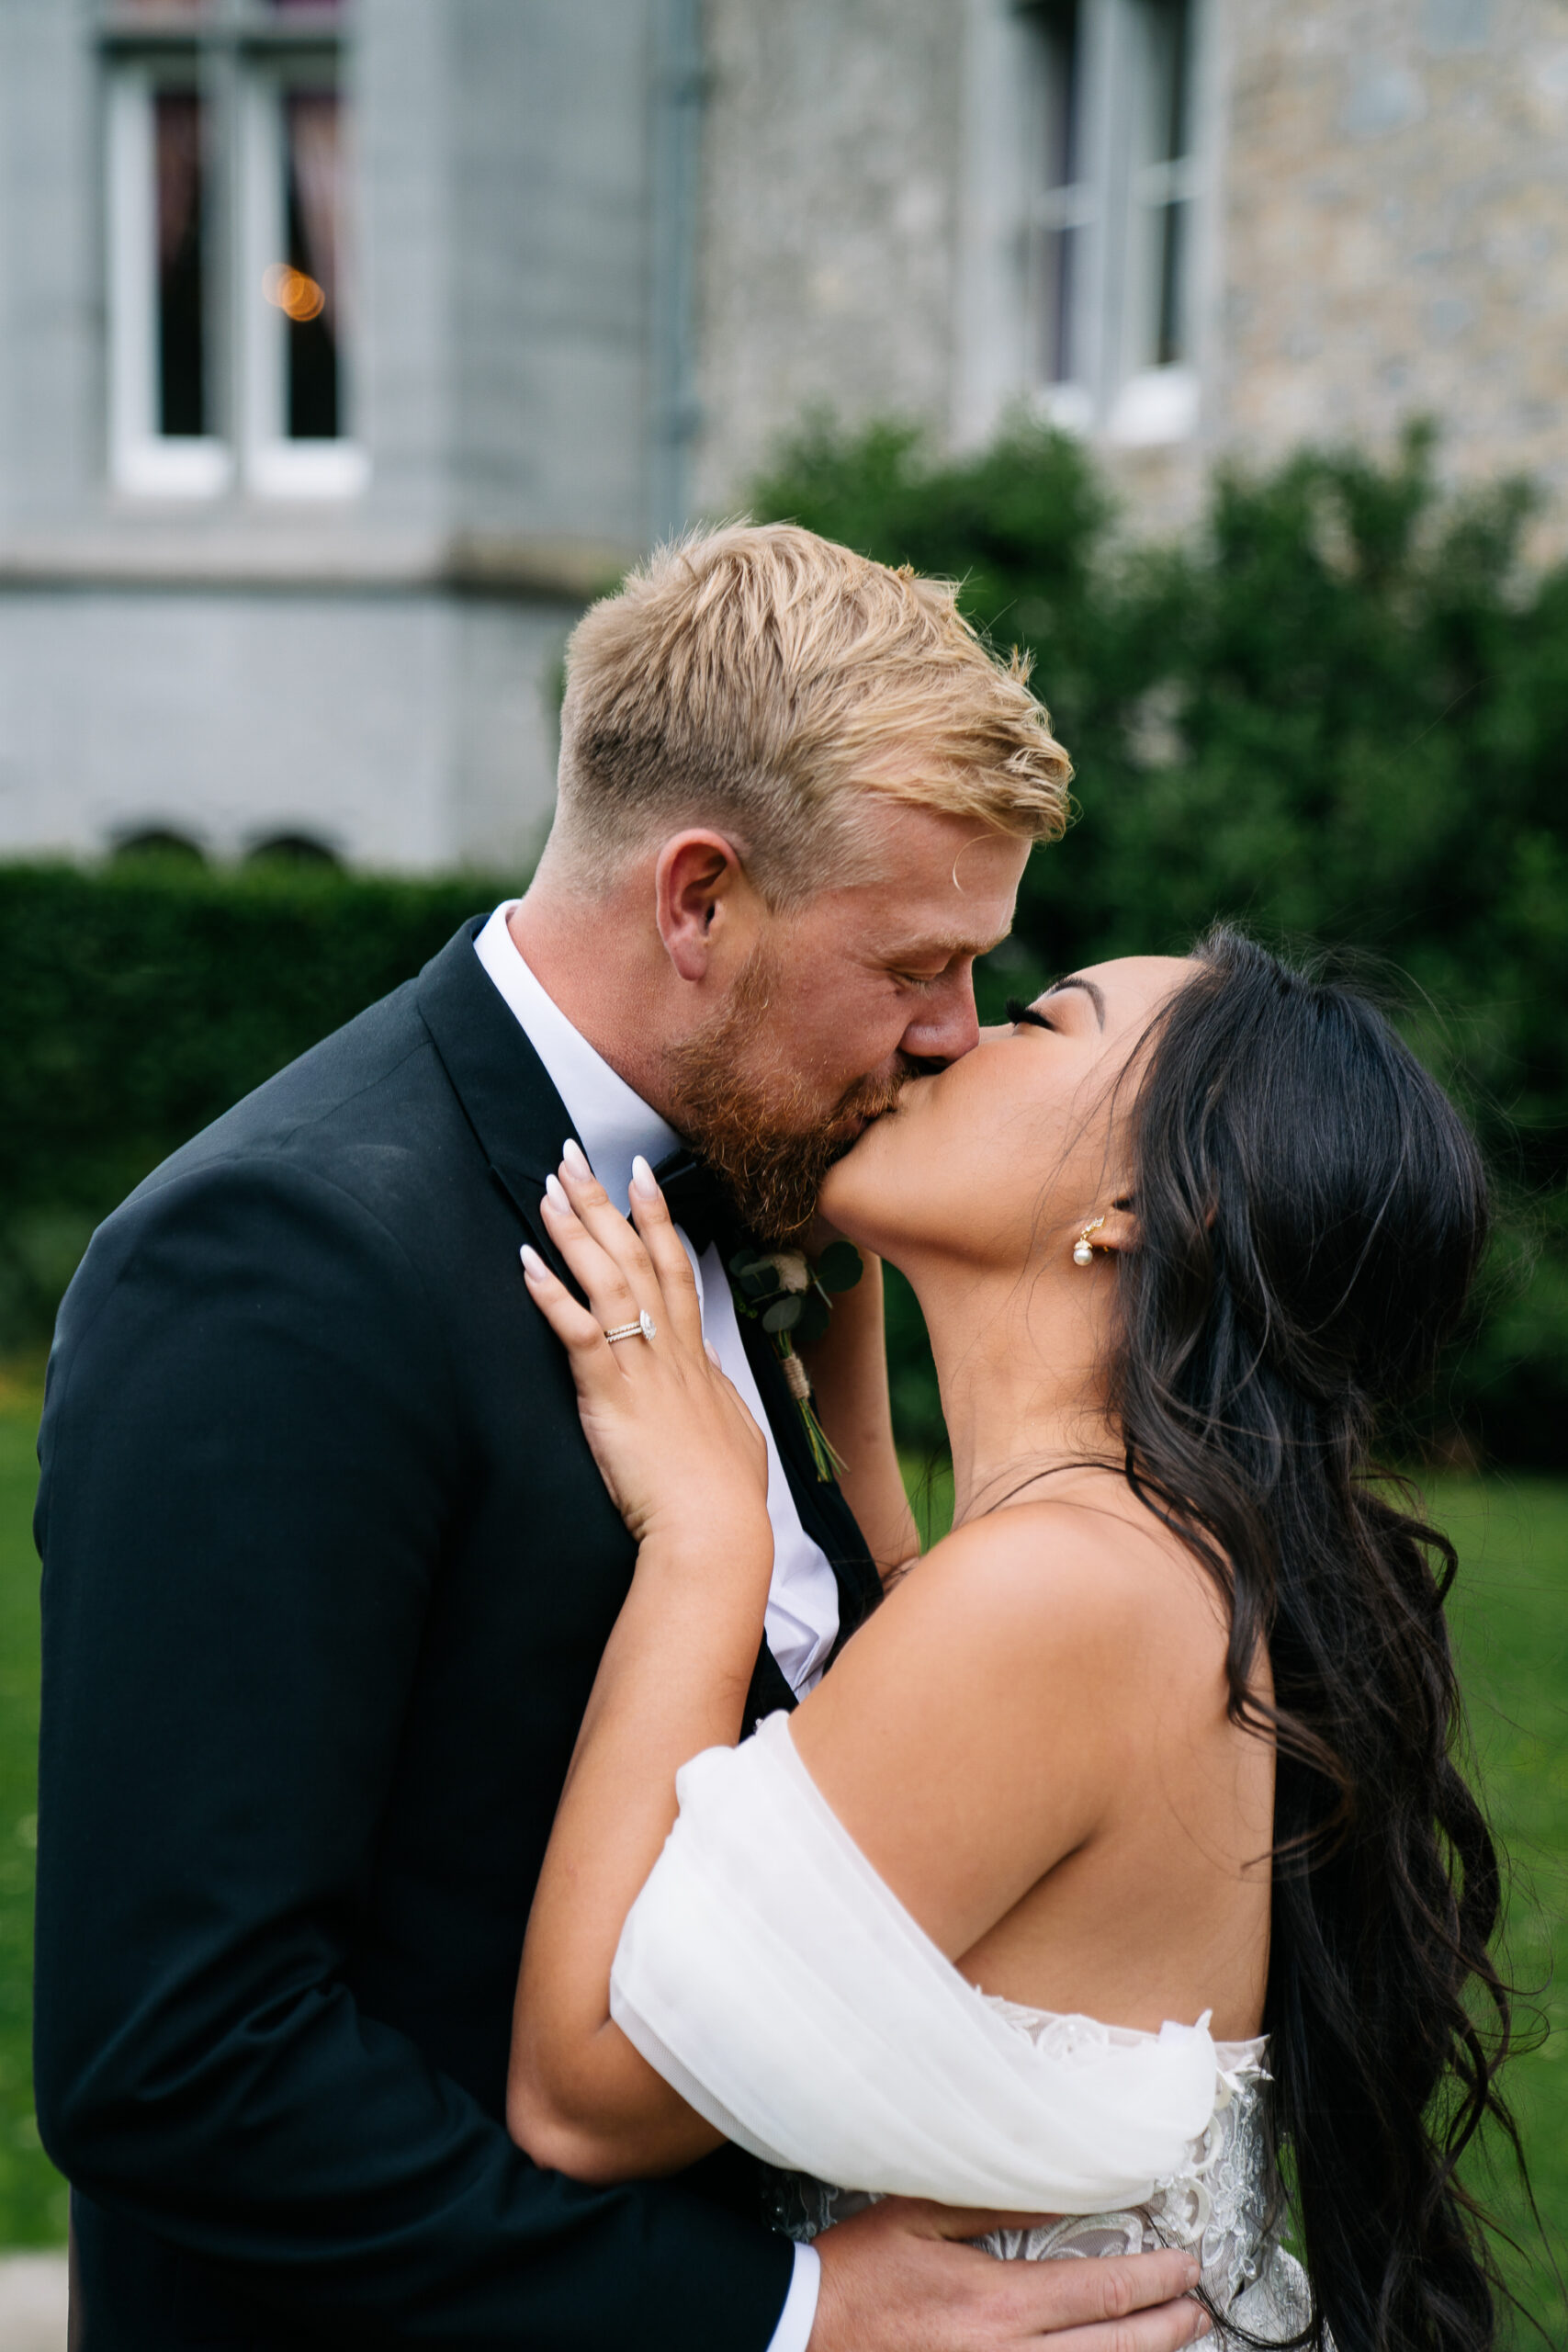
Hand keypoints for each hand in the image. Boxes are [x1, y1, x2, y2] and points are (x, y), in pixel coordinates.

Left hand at [521, 1145, 770, 1555]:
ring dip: (575, 1231)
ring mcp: (640, 1368)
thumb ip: (717, 1400)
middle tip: (575, 1156)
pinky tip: (525, 1261)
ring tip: (547, 1189)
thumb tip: (714, 1384)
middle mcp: (670, 1350)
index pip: (675, 1268)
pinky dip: (550, 1293)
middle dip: (604, 1202)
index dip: (656, 1218)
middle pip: (637, 1257)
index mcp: (696, 1358)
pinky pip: (577, 1331)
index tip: (640, 1174)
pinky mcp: (609, 1394)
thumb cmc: (725, 1497)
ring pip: (608, 1279)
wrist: (714, 1530)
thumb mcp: (735, 1434)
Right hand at [810, 2200, 1210, 2350]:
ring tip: (1173, 2340)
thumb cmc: (856, 2274)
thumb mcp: (920, 2215)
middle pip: (1112, 2348)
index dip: (1154, 2279)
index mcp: (995, 2301)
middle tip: (1198, 2309)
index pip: (1100, 2290)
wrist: (803, 2331)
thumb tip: (1056, 2187)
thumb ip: (994, 2204)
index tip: (1185, 2265)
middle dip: (1165, 2327)